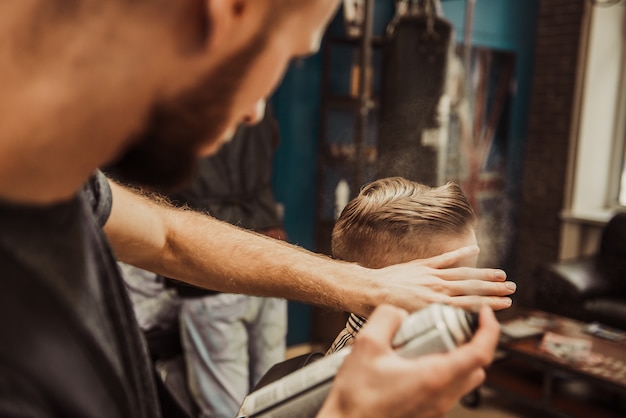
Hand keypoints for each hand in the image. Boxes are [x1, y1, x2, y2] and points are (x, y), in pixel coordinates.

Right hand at [318, 304, 499, 417]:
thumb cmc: (356, 397)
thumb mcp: (367, 345)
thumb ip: (387, 319)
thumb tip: (399, 311)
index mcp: (435, 376)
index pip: (481, 353)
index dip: (489, 329)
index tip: (484, 313)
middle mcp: (441, 396)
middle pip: (477, 368)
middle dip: (474, 344)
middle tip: (456, 328)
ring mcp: (435, 409)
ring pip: (463, 382)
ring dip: (457, 360)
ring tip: (431, 345)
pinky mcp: (425, 415)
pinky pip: (445, 391)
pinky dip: (441, 373)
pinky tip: (413, 364)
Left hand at [366, 246, 514, 314]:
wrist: (368, 290)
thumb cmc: (385, 310)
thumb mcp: (410, 323)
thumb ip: (431, 323)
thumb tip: (446, 331)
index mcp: (435, 305)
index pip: (469, 305)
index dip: (489, 305)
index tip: (506, 305)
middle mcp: (436, 288)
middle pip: (471, 288)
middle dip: (494, 289)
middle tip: (512, 290)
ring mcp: (430, 275)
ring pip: (463, 274)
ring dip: (484, 274)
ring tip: (502, 275)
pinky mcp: (422, 265)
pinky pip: (445, 259)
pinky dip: (460, 253)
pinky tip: (475, 249)